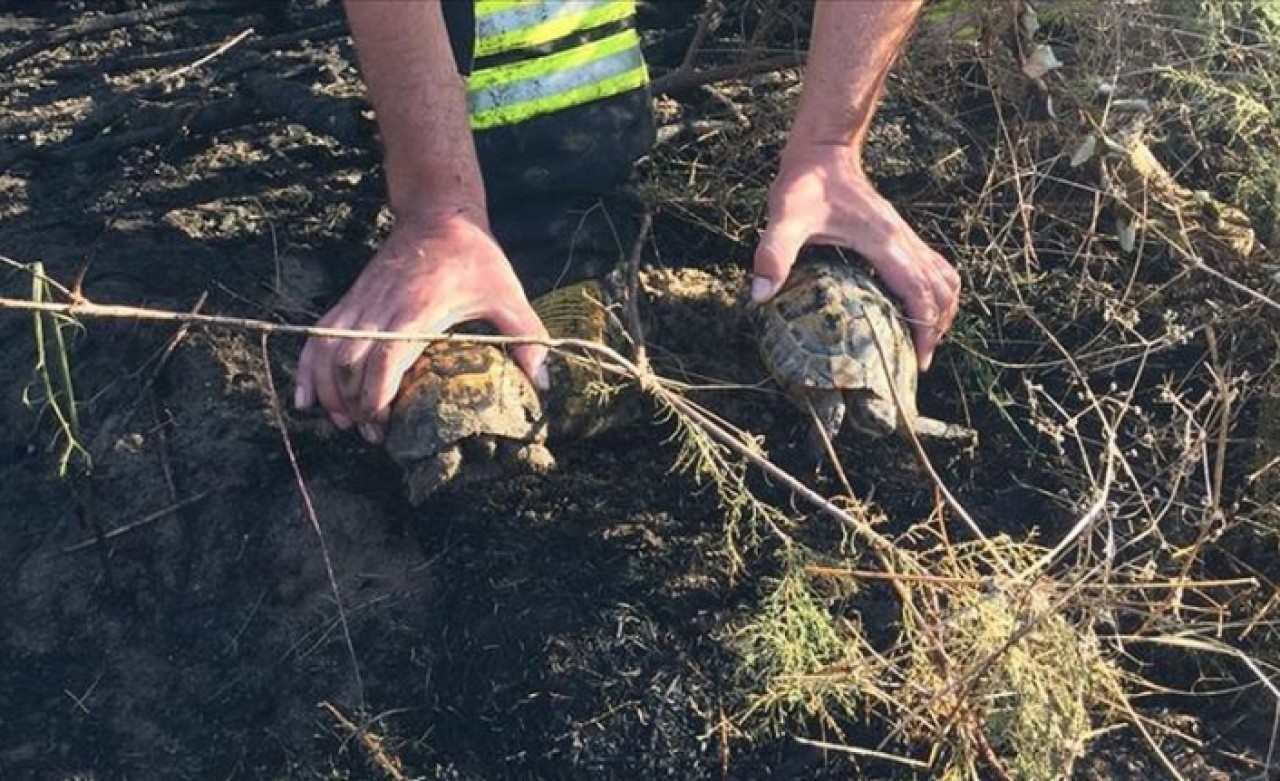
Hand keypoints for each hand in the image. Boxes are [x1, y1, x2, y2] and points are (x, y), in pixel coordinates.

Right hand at [294, 211, 548, 442]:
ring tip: (343, 422)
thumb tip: (542, 382)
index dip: (377, 398)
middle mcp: (381, 307)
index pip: (384, 361)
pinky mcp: (351, 299)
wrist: (439, 213)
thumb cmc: (475, 257)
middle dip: (354, 405)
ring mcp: (361, 303)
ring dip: (328, 391)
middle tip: (372, 435)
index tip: (385, 426)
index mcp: (417, 310)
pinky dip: (308, 368)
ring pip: (327, 352)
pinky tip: (307, 398)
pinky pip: (318, 337)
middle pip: (350, 363)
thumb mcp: (508, 293)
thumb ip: (527, 336)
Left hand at [752, 143, 959, 370]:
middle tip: (918, 359)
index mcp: (884, 243)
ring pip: (944, 277)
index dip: (925, 328)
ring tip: (923, 339)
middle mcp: (903, 239)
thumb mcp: (785, 217)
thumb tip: (760, 296)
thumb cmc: (804, 184)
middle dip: (938, 327)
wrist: (821, 149)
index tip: (919, 359)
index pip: (920, 292)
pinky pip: (931, 266)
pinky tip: (911, 308)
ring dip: (942, 308)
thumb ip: (774, 253)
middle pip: (942, 289)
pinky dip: (932, 291)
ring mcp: (904, 234)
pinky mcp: (898, 232)